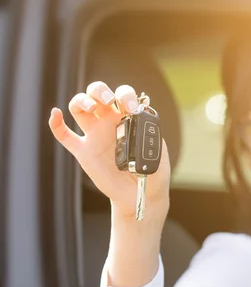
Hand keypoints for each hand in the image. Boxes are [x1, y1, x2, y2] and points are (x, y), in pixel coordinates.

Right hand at [49, 81, 170, 219]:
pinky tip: (56, 113)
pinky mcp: (84, 152)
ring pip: (80, 108)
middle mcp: (110, 123)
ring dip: (82, 100)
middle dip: (100, 91)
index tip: (130, 108)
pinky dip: (56, 123)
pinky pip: (65, 135)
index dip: (125, 95)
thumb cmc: (152, 174)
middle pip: (97, 94)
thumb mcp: (158, 154)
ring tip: (91, 108)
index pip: (122, 96)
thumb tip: (141, 126)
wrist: (141, 195)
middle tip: (109, 101)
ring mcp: (95, 136)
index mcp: (130, 120)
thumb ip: (151, 139)